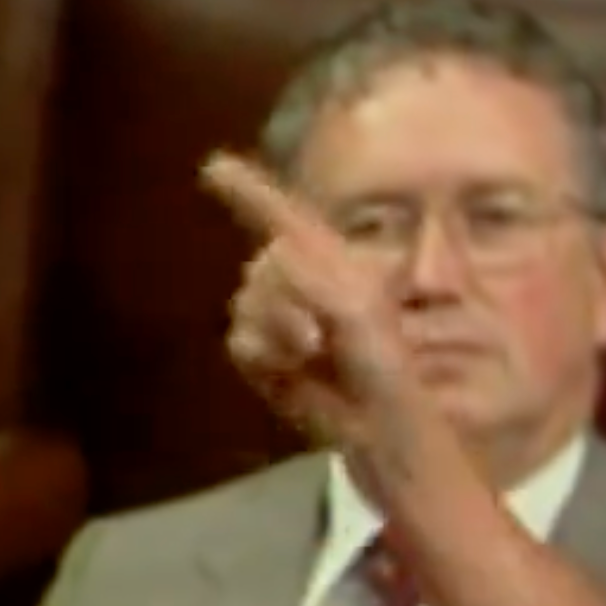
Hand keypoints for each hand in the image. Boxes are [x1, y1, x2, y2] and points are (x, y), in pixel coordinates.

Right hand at [202, 152, 422, 451]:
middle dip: (279, 294)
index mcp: (340, 270)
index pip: (290, 221)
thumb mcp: (361, 317)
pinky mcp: (271, 364)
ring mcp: (289, 329)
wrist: (385, 439)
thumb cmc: (392, 375)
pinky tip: (288, 369)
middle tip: (316, 336)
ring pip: (247, 303)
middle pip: (263, 265)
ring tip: (309, 354)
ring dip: (273, 327)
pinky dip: (261, 353)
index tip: (213, 167)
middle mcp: (311, 292)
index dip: (252, 194)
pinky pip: (241, 342)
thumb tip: (275, 251)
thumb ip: (317, 280)